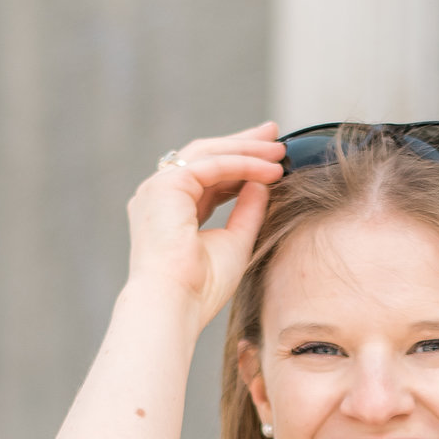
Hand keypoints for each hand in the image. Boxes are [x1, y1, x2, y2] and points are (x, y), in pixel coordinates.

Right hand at [127, 124, 284, 327]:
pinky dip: (244, 164)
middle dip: (243, 144)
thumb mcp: (235, 242)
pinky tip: (271, 170)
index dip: (239, 163)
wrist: (174, 304)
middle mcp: (159, 195)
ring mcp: (158, 188)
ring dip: (247, 150)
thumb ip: (248, 211)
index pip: (206, 177)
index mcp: (169, 211)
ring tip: (280, 150)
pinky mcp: (166, 186)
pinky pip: (212, 165)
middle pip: (205, 156)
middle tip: (274, 135)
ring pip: (208, 154)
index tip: (269, 157)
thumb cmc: (200, 287)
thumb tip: (263, 183)